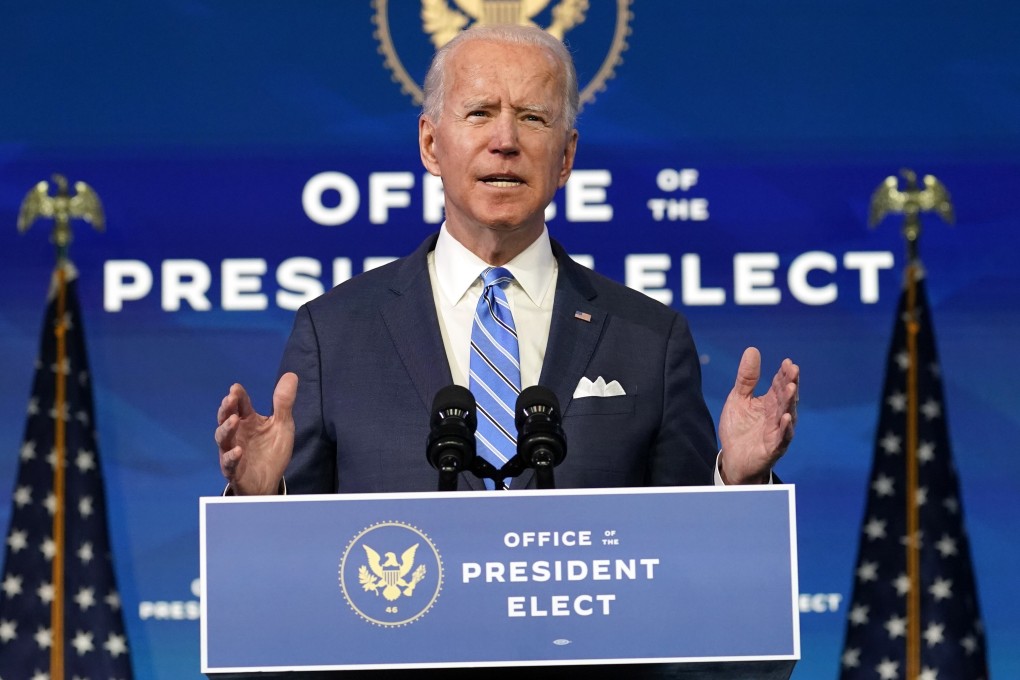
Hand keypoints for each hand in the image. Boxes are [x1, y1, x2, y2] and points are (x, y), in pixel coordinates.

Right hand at [215, 373, 297, 494]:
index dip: (237, 396)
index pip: (240, 404)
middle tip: (229, 399)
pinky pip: (228, 463)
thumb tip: (291, 375)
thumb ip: (283, 402)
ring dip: (226, 428)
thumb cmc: (272, 451)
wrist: (269, 481)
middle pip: (226, 418)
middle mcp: (237, 434)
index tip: (236, 388)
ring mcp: (232, 450)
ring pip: (223, 438)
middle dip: (227, 408)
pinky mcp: (233, 469)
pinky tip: (239, 450)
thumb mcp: (282, 425)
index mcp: (248, 421)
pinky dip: (232, 456)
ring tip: (234, 420)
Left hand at [718, 348, 798, 484]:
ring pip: (787, 414)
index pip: (779, 385)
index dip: (783, 374)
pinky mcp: (773, 447)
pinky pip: (781, 437)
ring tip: (792, 388)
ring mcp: (777, 431)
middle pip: (785, 397)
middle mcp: (777, 415)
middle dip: (790, 383)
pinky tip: (786, 417)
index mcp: (770, 402)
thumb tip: (753, 350)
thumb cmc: (739, 428)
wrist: (733, 459)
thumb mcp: (739, 398)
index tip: (787, 362)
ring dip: (789, 401)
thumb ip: (746, 378)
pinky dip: (785, 427)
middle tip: (793, 370)